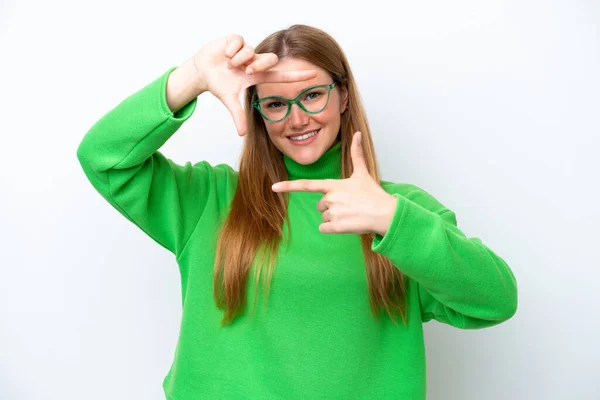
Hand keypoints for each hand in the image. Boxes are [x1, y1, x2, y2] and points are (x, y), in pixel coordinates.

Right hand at [191, 34, 317, 135]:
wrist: (202, 70)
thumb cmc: (219, 84)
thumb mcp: (228, 99)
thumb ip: (238, 115)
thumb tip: (242, 134)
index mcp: (258, 75)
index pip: (282, 75)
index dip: (298, 75)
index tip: (314, 75)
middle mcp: (255, 61)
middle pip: (269, 59)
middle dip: (258, 65)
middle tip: (245, 72)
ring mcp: (247, 50)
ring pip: (250, 51)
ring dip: (237, 60)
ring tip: (228, 65)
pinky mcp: (235, 39)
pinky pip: (238, 41)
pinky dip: (230, 49)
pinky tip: (224, 55)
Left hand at [271, 132, 397, 234]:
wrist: (385, 213)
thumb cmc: (373, 194)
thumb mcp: (363, 173)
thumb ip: (356, 153)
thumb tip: (357, 133)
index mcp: (334, 185)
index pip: (307, 185)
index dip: (288, 186)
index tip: (273, 187)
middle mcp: (331, 198)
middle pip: (320, 206)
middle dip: (331, 207)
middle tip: (348, 205)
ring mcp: (333, 213)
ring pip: (323, 218)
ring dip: (334, 219)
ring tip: (351, 214)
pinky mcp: (336, 227)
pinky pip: (323, 229)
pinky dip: (332, 229)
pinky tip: (347, 224)